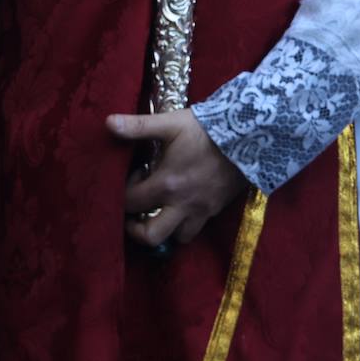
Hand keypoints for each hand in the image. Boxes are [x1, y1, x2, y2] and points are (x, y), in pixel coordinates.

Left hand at [107, 110, 248, 246]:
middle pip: (150, 235)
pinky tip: (185, 206)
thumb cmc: (207, 129)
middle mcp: (181, 204)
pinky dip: (187, 223)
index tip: (136, 174)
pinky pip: (198, 227)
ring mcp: (202, 210)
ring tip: (162, 212)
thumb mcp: (171, 124)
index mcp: (166, 184)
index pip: (130, 202)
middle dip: (137, 229)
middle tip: (135, 213)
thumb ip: (138, 126)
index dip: (125, 191)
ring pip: (178, 237)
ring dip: (166, 229)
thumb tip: (107, 123)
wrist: (251, 135)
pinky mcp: (217, 208)